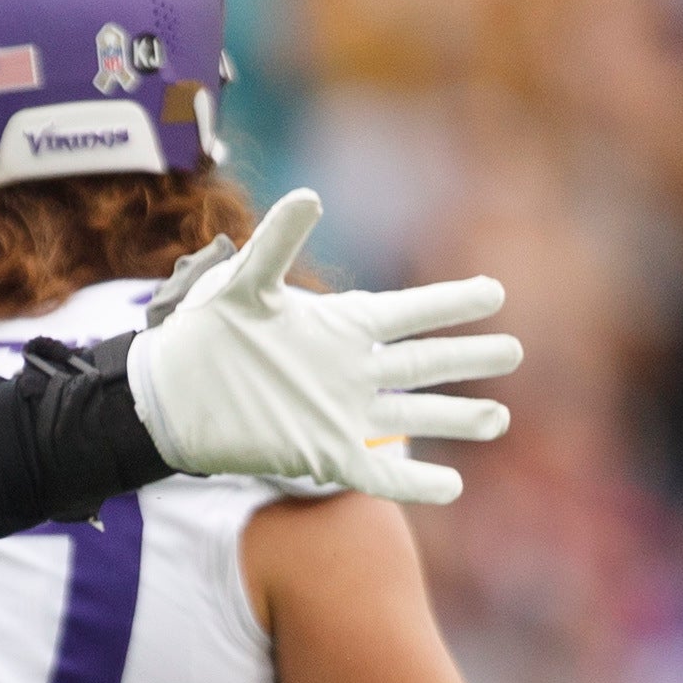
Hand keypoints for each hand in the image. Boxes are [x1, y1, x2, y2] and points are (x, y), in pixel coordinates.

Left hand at [125, 188, 520, 510]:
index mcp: (340, 326)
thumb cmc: (202, 334)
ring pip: (414, 416)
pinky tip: (452, 486)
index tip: (495, 292)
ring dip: (457, 418)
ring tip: (499, 418)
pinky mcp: (320, 456)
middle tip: (514, 351)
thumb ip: (277, 245)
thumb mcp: (241, 284)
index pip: (409, 311)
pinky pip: (378, 471)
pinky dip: (415, 482)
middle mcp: (349, 370)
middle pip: (425, 363)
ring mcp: (338, 414)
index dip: (451, 303)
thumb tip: (309, 196)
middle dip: (469, 357)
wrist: (167, 398)